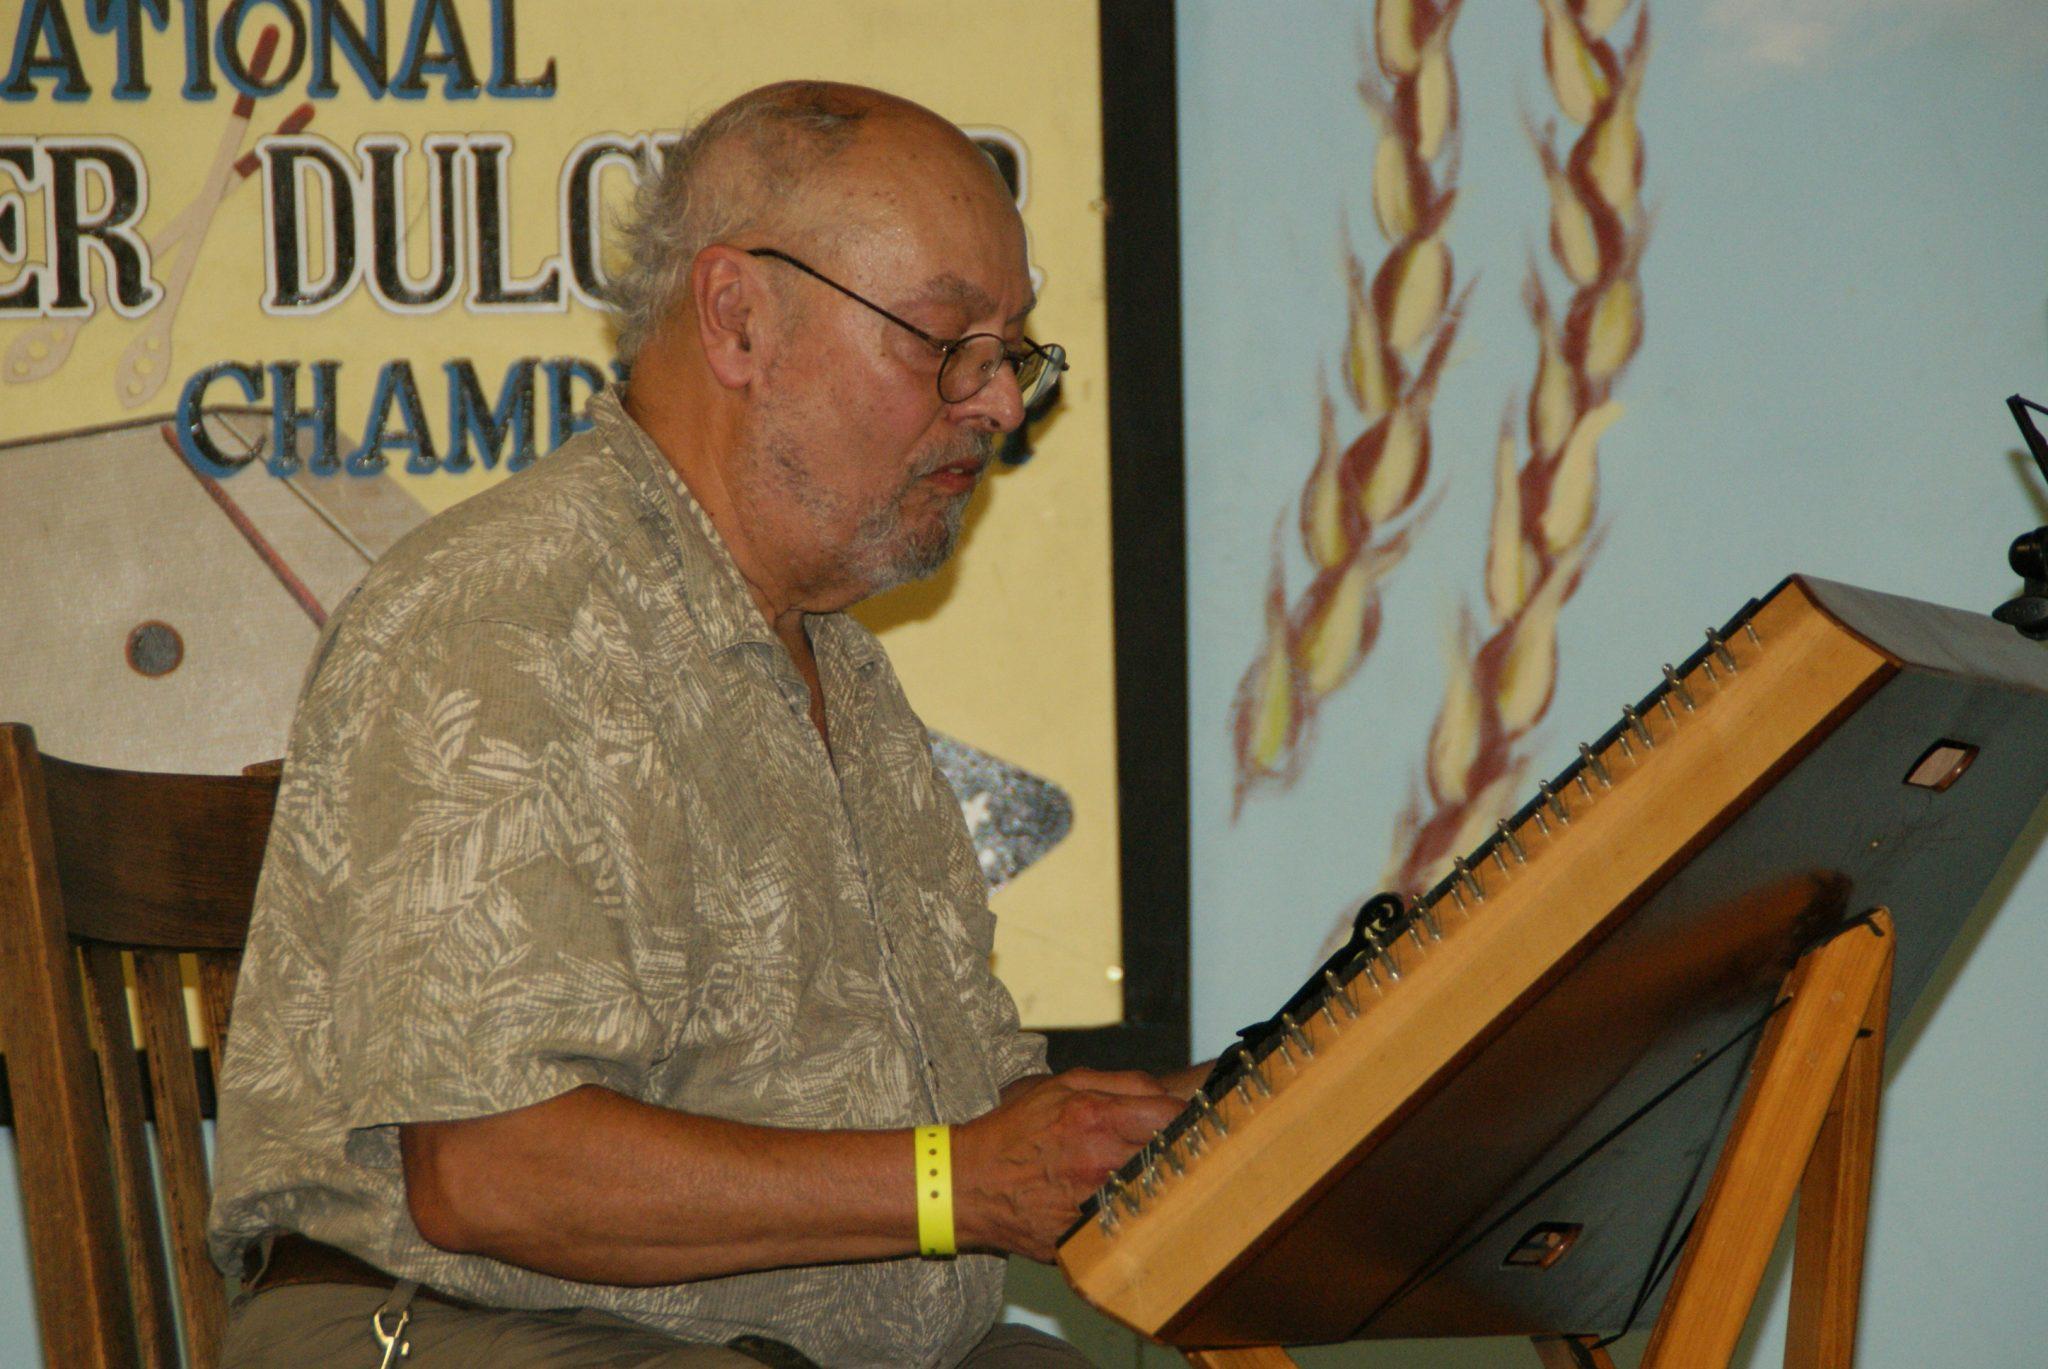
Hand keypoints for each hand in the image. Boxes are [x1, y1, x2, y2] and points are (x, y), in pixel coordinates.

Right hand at [951, 1069, 1185, 1261]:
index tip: (1193, 1121)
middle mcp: (1099, 1161)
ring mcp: (1094, 1203)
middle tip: (1182, 1149)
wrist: (966, 1184)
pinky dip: (1135, 1214)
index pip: (1171, 1116)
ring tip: (1152, 1177)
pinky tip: (1127, 1205)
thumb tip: (1162, 1093)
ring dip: (1160, 1185)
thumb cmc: (1012, 1131)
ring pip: (1157, 1195)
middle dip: (1181, 1151)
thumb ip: (1119, 1082)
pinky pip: (1130, 1225)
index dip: (1189, 1117)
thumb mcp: (1059, 1085)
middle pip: (1171, 1156)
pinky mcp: (1086, 1236)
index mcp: (1095, 1116)